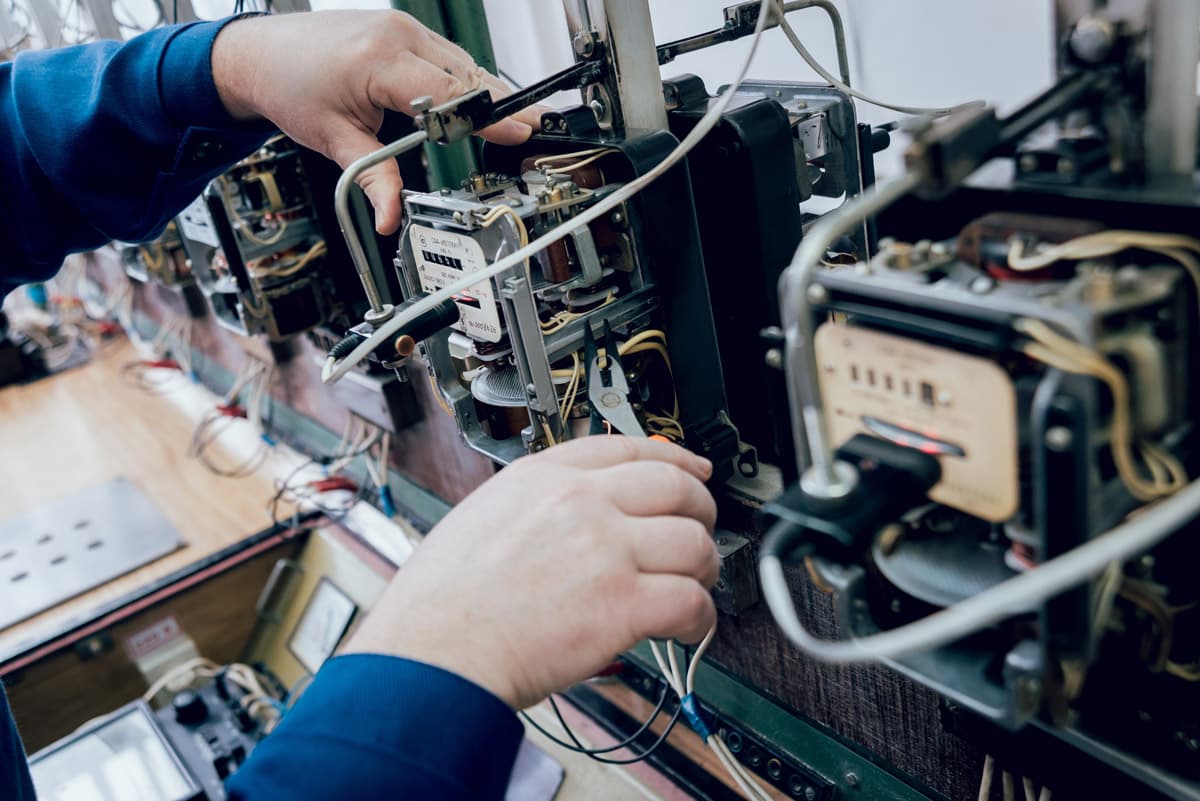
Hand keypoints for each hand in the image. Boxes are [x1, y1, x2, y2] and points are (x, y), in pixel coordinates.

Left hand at [211, 11, 540, 234]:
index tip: (519, 131)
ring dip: (481, 93)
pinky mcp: (402, 29)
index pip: (450, 94)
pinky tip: (475, 100)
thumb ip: (373, 179)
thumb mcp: (332, 140)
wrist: (258, 54)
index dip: (489, 117)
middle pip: (466, 76)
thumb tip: (392, 217)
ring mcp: (401, 27)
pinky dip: (462, 79)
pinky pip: (447, 56)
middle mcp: (396, 36)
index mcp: (378, 61)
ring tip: (511, 119)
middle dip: (496, 106)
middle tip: (531, 129)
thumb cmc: (289, 86)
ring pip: (461, 63)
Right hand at [344, 438, 720, 709]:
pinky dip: (699, 617)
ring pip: (694, 542)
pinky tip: (686, 626)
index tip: (691, 469)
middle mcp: (579, 503)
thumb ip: (536, 504)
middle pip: (676, 487)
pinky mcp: (620, 603)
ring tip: (693, 587)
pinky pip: (690, 600)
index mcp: (543, 478)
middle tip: (700, 534)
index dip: (675, 458)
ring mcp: (604, 549)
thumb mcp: (482, 515)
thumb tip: (579, 516)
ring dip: (704, 568)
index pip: (629, 448)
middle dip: (700, 512)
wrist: (432, 651)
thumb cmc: (442, 601)